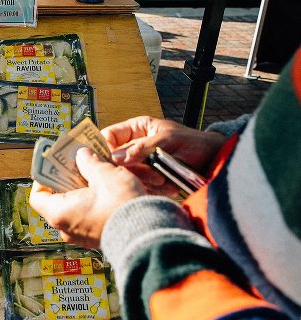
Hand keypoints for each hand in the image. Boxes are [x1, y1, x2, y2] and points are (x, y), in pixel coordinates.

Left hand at [29, 148, 144, 247]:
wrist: (150, 233)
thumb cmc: (123, 207)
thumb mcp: (104, 174)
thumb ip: (89, 162)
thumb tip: (82, 155)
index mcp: (59, 213)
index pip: (38, 195)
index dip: (44, 177)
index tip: (54, 164)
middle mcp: (67, 228)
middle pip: (57, 199)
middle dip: (67, 179)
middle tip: (76, 164)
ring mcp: (82, 236)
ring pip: (74, 208)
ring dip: (82, 190)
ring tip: (94, 174)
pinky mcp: (98, 237)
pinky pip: (88, 217)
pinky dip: (92, 203)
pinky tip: (106, 189)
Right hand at [101, 116, 226, 193]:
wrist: (216, 162)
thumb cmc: (195, 143)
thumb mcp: (169, 139)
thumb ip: (143, 147)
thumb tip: (118, 157)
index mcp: (136, 130)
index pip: (109, 136)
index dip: (103, 147)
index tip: (108, 160)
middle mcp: (135, 147)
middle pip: (116, 161)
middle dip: (132, 168)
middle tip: (150, 173)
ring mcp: (141, 165)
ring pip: (127, 176)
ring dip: (145, 180)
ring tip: (163, 179)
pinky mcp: (149, 181)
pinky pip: (141, 188)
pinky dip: (154, 189)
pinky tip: (169, 185)